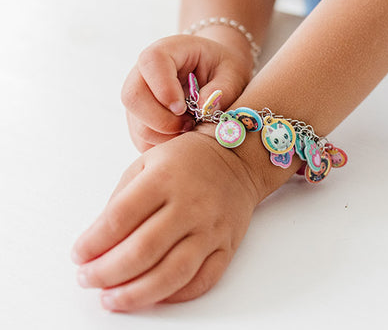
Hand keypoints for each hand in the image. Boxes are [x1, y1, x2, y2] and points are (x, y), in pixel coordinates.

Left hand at [72, 129, 260, 310]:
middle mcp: (190, 203)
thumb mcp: (148, 163)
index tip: (79, 254)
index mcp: (165, 178)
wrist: (237, 159)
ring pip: (172, 273)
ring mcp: (211, 227)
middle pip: (142, 250)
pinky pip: (202, 280)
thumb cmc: (188, 161)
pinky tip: (152, 296)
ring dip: (136, 293)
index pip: (119, 218)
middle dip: (106, 272)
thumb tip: (98, 244)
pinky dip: (174, 295)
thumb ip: (122, 199)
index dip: (93, 243)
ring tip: (112, 299)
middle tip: (88, 279)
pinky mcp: (227, 245)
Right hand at [122, 35, 252, 150]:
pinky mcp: (138, 121)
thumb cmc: (223, 68)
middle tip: (190, 123)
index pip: (152, 62)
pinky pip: (143, 141)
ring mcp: (138, 98)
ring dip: (166, 136)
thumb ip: (223, 88)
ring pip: (138, 125)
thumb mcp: (233, 72)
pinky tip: (184, 136)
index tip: (182, 108)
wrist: (214, 72)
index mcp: (168, 50)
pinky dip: (164, 146)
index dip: (163, 88)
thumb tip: (203, 109)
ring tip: (193, 127)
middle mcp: (143, 72)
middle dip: (161, 120)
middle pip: (133, 96)